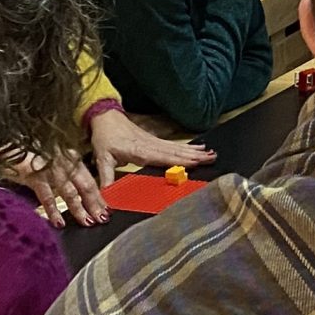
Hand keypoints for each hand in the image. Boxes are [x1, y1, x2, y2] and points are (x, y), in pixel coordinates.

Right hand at [0, 145, 106, 226]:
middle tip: (103, 218)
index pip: (91, 179)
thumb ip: (67, 179)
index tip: (109, 207)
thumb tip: (82, 199)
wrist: (7, 151)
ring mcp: (50, 169)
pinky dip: (54, 211)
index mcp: (71, 160)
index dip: (101, 195)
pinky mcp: (35, 176)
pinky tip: (59, 222)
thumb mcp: (54, 166)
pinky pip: (48, 196)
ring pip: (70, 192)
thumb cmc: (32, 161)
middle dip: (95, 204)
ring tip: (87, 222)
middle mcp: (64, 163)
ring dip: (80, 209)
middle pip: (85, 186)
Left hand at [88, 108, 211, 187]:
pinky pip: (174, 145)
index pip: (164, 157)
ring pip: (177, 148)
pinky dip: (187, 147)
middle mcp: (151, 146)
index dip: (180, 161)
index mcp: (141, 151)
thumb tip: (108, 197)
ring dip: (195, 151)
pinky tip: (198, 147)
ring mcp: (154, 142)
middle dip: (194, 156)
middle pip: (176, 152)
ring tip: (211, 154)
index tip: (195, 163)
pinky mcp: (154, 140)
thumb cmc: (104, 138)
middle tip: (212, 158)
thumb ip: (107, 178)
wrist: (105, 117)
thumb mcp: (102, 159)